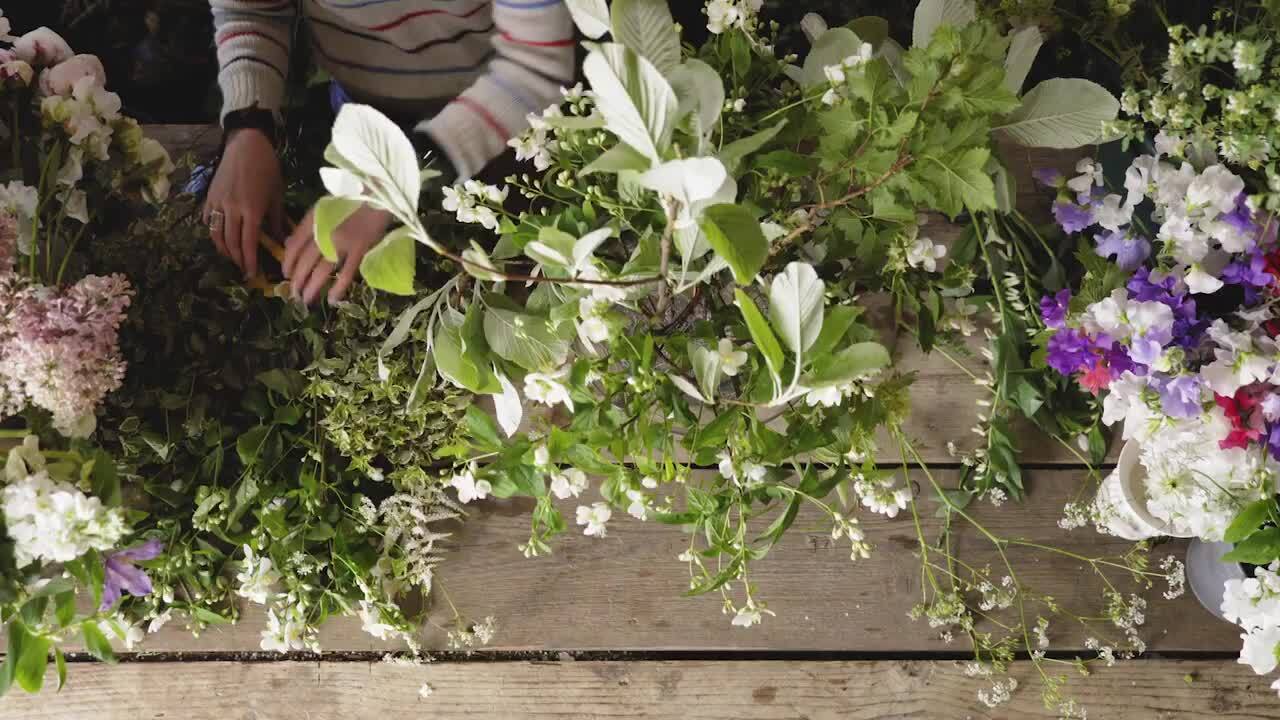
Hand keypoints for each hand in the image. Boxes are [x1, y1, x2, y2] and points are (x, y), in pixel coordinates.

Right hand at [202, 128, 283, 278]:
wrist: (246, 144)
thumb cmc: (267, 168)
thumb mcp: (277, 195)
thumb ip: (276, 219)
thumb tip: (279, 241)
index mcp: (251, 211)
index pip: (249, 244)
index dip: (250, 261)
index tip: (252, 274)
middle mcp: (232, 210)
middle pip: (231, 243)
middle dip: (237, 259)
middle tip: (243, 268)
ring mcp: (218, 203)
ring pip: (216, 234)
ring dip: (223, 249)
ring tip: (231, 256)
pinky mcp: (209, 196)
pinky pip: (208, 219)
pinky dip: (212, 231)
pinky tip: (219, 237)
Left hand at [283, 203, 392, 304]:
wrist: (377, 194)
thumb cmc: (350, 199)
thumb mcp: (323, 207)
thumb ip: (307, 225)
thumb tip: (289, 244)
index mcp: (314, 220)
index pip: (294, 245)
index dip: (287, 262)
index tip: (285, 275)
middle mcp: (324, 232)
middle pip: (305, 261)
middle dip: (298, 280)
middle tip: (294, 294)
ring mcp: (343, 243)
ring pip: (322, 270)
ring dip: (312, 287)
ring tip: (307, 300)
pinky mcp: (360, 250)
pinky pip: (347, 273)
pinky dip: (338, 288)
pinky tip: (332, 300)